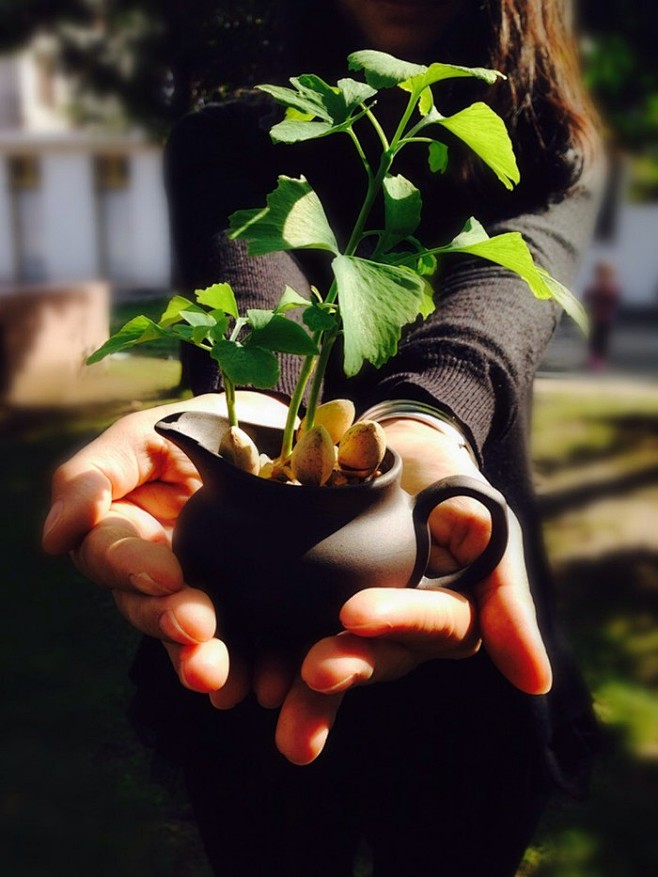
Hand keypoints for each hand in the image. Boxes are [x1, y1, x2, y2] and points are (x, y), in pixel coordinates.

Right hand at [42, 391, 290, 693]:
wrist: (273, 435)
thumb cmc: (199, 425)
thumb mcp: (143, 434)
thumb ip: (91, 477)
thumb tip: (52, 538)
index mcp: (120, 527)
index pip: (110, 554)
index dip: (132, 567)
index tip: (166, 574)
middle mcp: (151, 568)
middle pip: (142, 606)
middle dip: (167, 620)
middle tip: (198, 627)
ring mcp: (196, 589)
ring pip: (181, 633)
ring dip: (195, 656)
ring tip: (215, 673)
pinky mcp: (241, 604)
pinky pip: (233, 641)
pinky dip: (241, 664)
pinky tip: (253, 684)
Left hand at [273, 418, 552, 764]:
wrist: (400, 448)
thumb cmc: (453, 486)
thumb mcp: (489, 529)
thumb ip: (506, 599)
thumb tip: (535, 683)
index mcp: (439, 618)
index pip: (427, 628)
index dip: (396, 624)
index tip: (356, 616)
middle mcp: (391, 630)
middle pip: (372, 656)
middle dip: (342, 666)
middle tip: (309, 673)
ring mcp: (346, 616)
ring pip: (324, 653)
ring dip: (293, 677)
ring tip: (259, 694)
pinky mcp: (302, 597)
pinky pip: (280, 620)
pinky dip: (255, 635)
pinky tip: (225, 651)